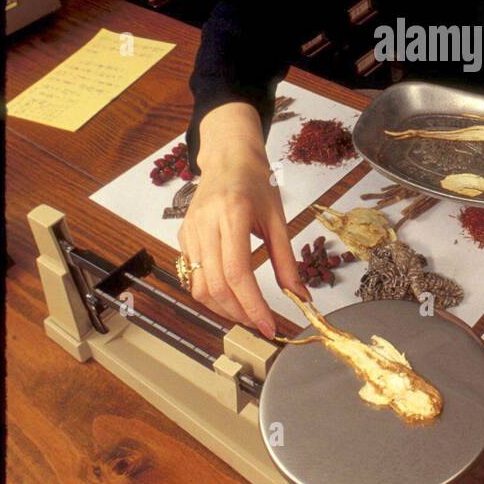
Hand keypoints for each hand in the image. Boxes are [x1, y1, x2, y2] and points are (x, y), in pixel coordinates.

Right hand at [177, 142, 310, 338]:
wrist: (228, 158)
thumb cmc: (256, 183)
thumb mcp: (278, 220)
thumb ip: (287, 261)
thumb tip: (300, 297)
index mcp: (232, 214)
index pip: (238, 274)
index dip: (253, 306)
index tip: (269, 326)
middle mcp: (206, 223)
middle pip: (216, 286)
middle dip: (239, 313)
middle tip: (260, 324)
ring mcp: (190, 231)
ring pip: (199, 287)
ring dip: (222, 309)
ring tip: (246, 313)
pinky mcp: (183, 236)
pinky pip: (191, 276)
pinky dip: (211, 294)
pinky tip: (230, 295)